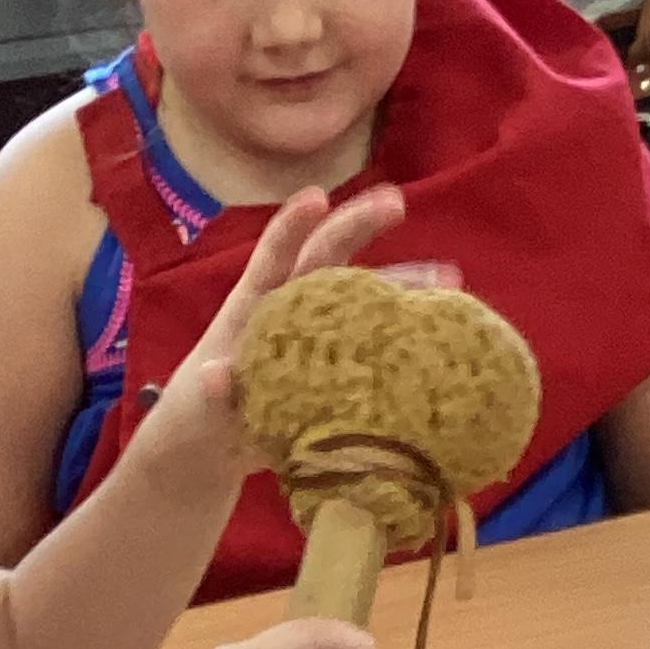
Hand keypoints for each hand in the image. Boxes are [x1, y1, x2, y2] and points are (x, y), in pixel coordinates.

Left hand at [132, 184, 459, 481]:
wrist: (212, 449)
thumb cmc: (200, 417)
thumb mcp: (202, 407)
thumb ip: (214, 391)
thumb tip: (214, 375)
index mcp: (255, 310)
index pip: (273, 259)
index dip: (291, 227)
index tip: (317, 199)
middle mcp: (292, 312)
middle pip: (328, 259)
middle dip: (360, 226)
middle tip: (396, 203)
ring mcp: (319, 339)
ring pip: (363, 299)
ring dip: (404, 285)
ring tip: (449, 280)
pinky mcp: (339, 370)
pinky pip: (375, 347)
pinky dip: (407, 339)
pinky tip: (443, 335)